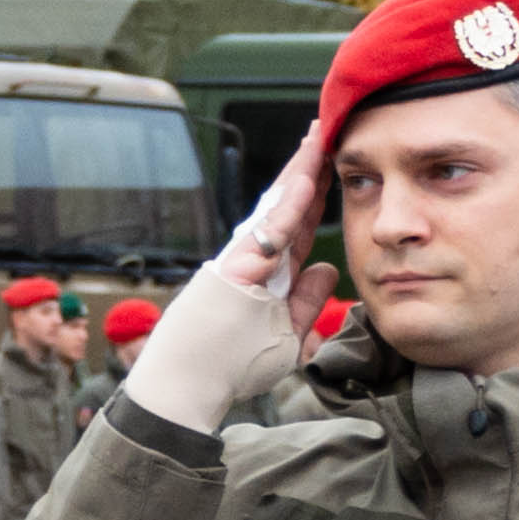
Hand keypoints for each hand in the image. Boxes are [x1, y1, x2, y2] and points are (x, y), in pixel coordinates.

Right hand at [122, 115, 341, 424]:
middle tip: (325, 130)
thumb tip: (327, 268)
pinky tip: (309, 177)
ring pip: (276, 209)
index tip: (333, 163)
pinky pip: (267, 233)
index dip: (316, 194)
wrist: (185, 389)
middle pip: (286, 206)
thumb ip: (305, 302)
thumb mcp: (283, 337)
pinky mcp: (231, 270)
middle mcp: (250, 260)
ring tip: (319, 137)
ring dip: (300, 172)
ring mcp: (238, 262)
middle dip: (307, 168)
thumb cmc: (226, 369)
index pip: (297, 226)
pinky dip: (289, 205)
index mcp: (264, 274)